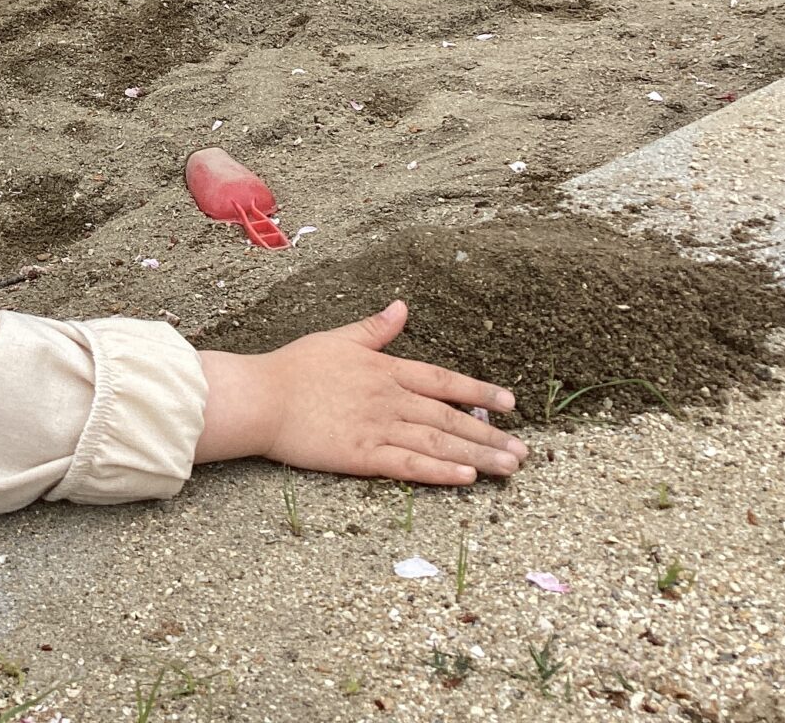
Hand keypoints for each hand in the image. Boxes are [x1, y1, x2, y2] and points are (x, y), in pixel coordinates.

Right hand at [196, 300, 525, 485]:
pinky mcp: (361, 456)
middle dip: (490, 434)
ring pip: (438, 442)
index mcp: (386, 370)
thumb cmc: (294, 367)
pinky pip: (408, 464)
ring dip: (477, 455)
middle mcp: (389, 399)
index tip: (509, 404)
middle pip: (450, 417)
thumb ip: (375, 329)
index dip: (479, 392)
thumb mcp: (338, 339)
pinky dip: (440, 470)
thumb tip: (401, 307)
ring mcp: (377, 428)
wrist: (261, 398)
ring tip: (509, 467)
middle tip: (524, 452)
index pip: (444, 380)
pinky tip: (466, 478)